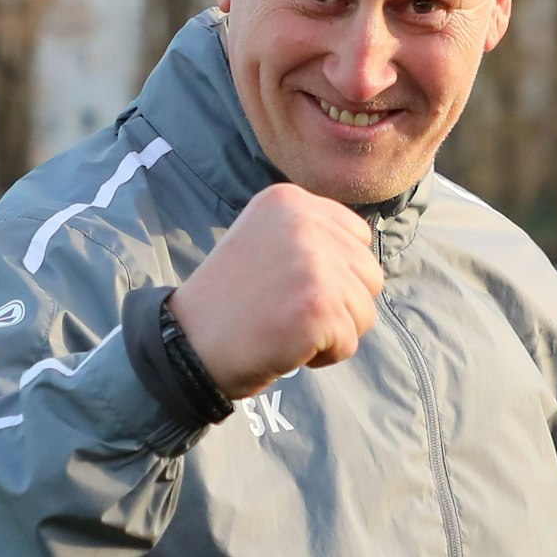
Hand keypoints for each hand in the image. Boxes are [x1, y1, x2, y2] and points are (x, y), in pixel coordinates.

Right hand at [168, 183, 382, 398]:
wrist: (187, 342)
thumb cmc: (228, 301)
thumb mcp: (265, 240)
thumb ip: (312, 236)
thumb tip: (364, 260)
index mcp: (290, 200)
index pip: (359, 237)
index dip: (337, 272)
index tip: (292, 285)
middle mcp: (304, 223)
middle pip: (370, 274)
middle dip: (340, 304)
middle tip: (288, 311)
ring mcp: (314, 265)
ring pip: (365, 311)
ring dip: (332, 331)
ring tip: (285, 326)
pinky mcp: (319, 307)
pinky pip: (349, 342)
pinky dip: (323, 356)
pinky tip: (285, 345)